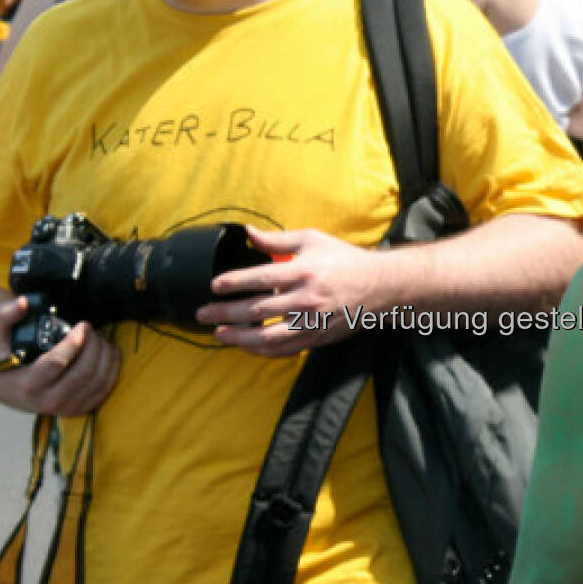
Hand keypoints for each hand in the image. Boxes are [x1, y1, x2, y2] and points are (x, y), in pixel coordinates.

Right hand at [0, 295, 119, 414]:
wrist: (8, 387)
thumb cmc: (7, 358)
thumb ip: (6, 316)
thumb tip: (23, 303)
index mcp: (28, 383)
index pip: (58, 362)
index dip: (75, 341)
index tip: (82, 326)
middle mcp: (47, 401)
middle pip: (84, 372)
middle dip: (95, 345)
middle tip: (92, 330)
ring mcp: (66, 408)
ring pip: (99, 380)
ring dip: (106, 354)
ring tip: (100, 338)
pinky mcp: (80, 409)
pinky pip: (105, 389)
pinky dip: (112, 368)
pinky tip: (109, 352)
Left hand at [198, 225, 385, 356]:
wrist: (379, 286)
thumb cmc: (343, 260)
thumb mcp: (312, 240)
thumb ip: (277, 238)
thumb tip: (248, 232)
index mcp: (303, 271)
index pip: (261, 278)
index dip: (234, 282)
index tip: (214, 286)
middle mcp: (307, 298)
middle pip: (258, 310)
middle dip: (225, 313)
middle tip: (203, 313)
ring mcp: (312, 322)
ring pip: (268, 337)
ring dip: (239, 338)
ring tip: (219, 334)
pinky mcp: (317, 337)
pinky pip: (284, 350)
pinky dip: (262, 351)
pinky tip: (245, 346)